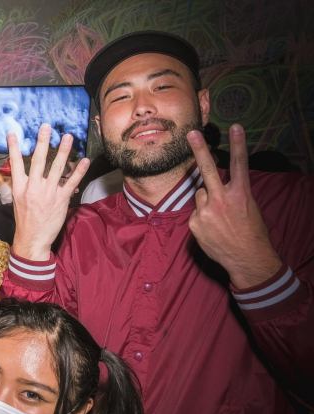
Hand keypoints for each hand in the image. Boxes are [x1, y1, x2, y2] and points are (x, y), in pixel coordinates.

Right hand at [8, 124, 88, 260]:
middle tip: (46, 127)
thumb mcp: (18, 201)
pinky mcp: (61, 200)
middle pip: (38, 160)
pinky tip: (84, 160)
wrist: (32, 239)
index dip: (13, 147)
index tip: (12, 133)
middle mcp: (33, 187)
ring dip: (63, 150)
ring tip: (68, 137)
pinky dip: (79, 171)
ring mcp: (48, 193)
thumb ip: (23, 185)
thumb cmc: (25, 220)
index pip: (15, 163)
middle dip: (42, 142)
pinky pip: (71, 182)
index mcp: (20, 187)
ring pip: (57, 167)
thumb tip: (27, 172)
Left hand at [187, 124, 280, 287]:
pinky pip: (195, 212)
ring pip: (200, 194)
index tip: (235, 126)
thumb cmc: (251, 231)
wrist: (247, 258)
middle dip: (199, 150)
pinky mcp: (194, 222)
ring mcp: (206, 211)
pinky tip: (212, 228)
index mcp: (241, 194)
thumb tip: (215, 187)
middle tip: (191, 133)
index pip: (240, 164)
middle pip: (208, 170)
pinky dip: (201, 217)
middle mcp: (222, 199)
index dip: (238, 144)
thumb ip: (232, 194)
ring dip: (206, 201)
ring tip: (219, 217)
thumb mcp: (249, 208)